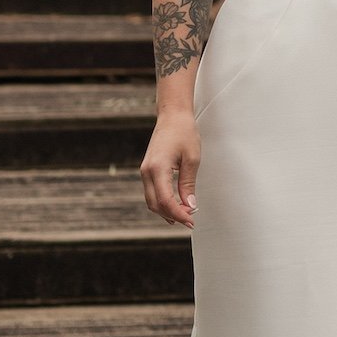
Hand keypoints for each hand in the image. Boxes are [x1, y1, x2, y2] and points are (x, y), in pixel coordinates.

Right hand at [142, 109, 201, 225]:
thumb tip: (190, 205)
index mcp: (158, 168)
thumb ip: (188, 184)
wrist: (172, 116)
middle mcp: (147, 171)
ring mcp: (144, 171)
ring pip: (151, 201)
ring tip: (185, 215)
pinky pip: (151, 192)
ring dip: (166, 211)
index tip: (191, 221)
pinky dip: (162, 202)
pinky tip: (175, 206)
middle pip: (156, 205)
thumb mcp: (192, 159)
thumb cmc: (184, 133)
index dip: (179, 214)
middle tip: (190, 220)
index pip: (165, 200)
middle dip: (172, 215)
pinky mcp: (147, 170)